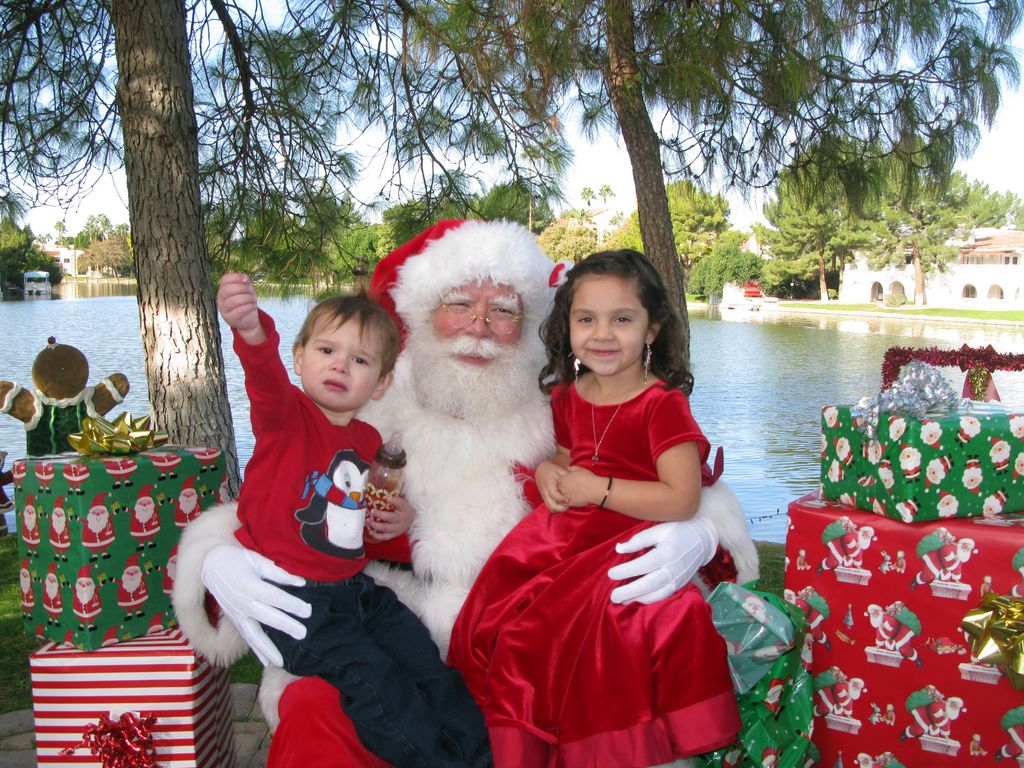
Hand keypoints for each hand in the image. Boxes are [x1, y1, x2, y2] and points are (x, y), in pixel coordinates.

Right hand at [201, 543, 311, 666]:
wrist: (210, 565)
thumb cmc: (237, 560)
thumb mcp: (257, 560)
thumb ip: (279, 573)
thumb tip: (301, 582)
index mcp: (250, 585)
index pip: (274, 597)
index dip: (291, 604)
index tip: (308, 611)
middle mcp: (243, 602)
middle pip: (267, 616)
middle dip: (285, 626)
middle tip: (302, 634)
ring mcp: (237, 613)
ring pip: (253, 634)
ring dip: (267, 648)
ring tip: (281, 662)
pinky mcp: (234, 620)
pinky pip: (246, 638)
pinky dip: (256, 651)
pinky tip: (267, 663)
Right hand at [217, 273, 260, 336]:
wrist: (248, 320)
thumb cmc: (246, 302)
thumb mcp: (247, 289)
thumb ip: (244, 281)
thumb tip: (244, 278)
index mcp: (223, 289)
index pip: (224, 279)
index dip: (235, 277)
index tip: (246, 280)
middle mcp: (221, 299)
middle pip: (227, 290)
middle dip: (242, 288)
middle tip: (251, 291)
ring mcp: (224, 309)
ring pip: (233, 301)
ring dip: (247, 298)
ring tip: (253, 299)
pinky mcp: (230, 318)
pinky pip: (239, 311)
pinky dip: (248, 307)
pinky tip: (252, 306)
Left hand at [366, 494, 414, 540]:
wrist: (411, 522)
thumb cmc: (402, 510)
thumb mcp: (402, 503)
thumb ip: (393, 498)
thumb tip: (379, 490)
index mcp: (404, 509)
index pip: (401, 504)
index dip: (394, 501)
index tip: (387, 498)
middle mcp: (400, 519)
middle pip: (391, 518)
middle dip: (380, 515)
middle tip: (372, 511)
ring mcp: (396, 528)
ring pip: (385, 528)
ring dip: (374, 525)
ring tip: (368, 520)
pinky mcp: (392, 535)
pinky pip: (383, 537)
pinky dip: (375, 535)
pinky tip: (370, 531)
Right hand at [536, 460, 569, 511]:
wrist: (541, 471)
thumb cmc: (552, 470)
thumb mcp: (559, 470)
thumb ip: (567, 476)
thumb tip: (576, 480)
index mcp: (548, 484)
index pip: (553, 494)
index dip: (561, 499)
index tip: (568, 500)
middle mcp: (545, 492)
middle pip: (551, 505)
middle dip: (561, 508)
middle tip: (570, 505)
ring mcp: (544, 497)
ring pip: (551, 508)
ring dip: (559, 510)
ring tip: (568, 506)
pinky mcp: (545, 499)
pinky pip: (550, 507)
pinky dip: (557, 509)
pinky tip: (564, 505)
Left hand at [556, 466, 600, 507]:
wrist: (595, 489)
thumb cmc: (589, 478)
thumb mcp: (580, 469)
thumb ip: (572, 468)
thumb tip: (567, 468)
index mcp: (563, 478)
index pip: (558, 481)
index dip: (564, 482)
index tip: (569, 484)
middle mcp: (562, 487)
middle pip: (558, 489)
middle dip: (563, 490)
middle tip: (571, 490)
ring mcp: (564, 495)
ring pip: (560, 497)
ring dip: (564, 497)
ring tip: (573, 496)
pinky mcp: (568, 503)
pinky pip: (564, 504)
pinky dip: (567, 504)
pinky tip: (574, 501)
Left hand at [607, 517, 717, 604]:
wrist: (703, 540)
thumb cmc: (678, 531)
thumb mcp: (659, 529)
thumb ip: (639, 540)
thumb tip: (619, 549)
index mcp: (666, 553)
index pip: (642, 565)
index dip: (626, 571)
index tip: (610, 574)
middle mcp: (673, 569)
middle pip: (649, 584)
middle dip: (630, 591)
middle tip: (613, 596)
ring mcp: (678, 579)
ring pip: (657, 594)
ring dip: (639, 599)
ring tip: (623, 601)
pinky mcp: (680, 585)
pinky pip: (664, 596)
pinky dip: (650, 600)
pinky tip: (638, 600)